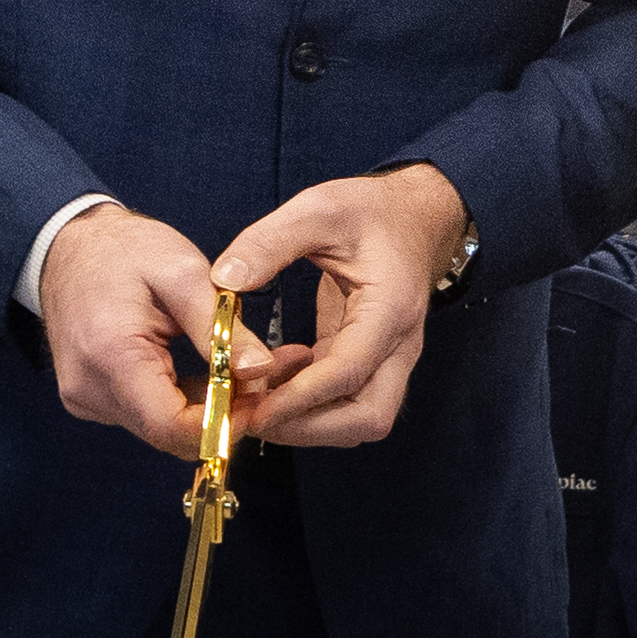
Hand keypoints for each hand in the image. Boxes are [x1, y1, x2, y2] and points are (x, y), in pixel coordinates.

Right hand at [37, 201, 259, 460]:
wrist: (68, 245)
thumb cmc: (123, 250)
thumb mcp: (182, 273)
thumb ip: (219, 325)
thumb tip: (260, 370)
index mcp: (110, 356)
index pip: (170, 425)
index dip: (222, 424)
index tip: (260, 401)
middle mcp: (91, 388)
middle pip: (169, 434)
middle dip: (224, 416)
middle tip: (264, 381)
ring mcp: (87, 398)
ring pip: (163, 429)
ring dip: (208, 409)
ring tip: (243, 370)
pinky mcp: (93, 398)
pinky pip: (149, 415)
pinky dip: (185, 401)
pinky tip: (210, 373)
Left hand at [206, 162, 464, 449]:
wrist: (413, 217)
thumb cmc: (372, 212)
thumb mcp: (319, 210)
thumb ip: (270, 242)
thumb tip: (223, 280)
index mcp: (390, 309)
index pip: (350, 371)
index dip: (301, 397)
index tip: (256, 407)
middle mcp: (398, 346)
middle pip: (368, 417)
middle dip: (310, 428)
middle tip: (253, 416)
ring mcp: (388, 359)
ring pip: (358, 419)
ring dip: (307, 422)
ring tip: (255, 398)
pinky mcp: (368, 361)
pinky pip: (343, 400)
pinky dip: (307, 403)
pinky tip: (269, 379)